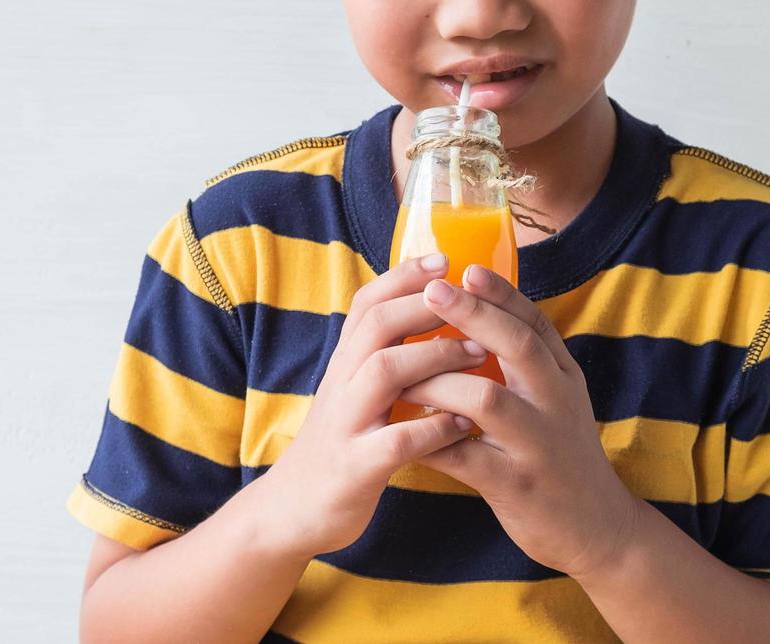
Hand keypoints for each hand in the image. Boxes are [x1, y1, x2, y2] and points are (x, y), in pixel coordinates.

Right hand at [259, 253, 486, 559]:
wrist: (291, 511)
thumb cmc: (341, 445)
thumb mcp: (353, 393)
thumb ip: (382, 358)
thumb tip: (428, 316)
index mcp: (344, 364)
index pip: (366, 303)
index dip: (403, 276)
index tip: (445, 257)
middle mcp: (340, 384)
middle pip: (374, 325)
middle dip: (423, 305)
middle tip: (470, 299)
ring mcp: (345, 424)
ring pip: (384, 371)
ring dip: (434, 357)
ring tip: (478, 354)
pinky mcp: (355, 467)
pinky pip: (396, 440)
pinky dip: (434, 429)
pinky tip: (465, 425)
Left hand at [401, 263, 639, 580]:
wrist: (595, 528)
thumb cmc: (559, 451)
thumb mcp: (555, 398)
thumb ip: (523, 359)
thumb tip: (474, 306)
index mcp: (562, 377)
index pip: (534, 322)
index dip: (501, 292)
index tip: (466, 267)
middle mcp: (556, 403)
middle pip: (517, 346)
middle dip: (473, 314)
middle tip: (434, 291)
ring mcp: (538, 444)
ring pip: (486, 399)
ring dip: (439, 381)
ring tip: (401, 371)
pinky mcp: (516, 485)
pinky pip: (465, 456)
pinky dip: (430, 439)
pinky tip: (402, 427)